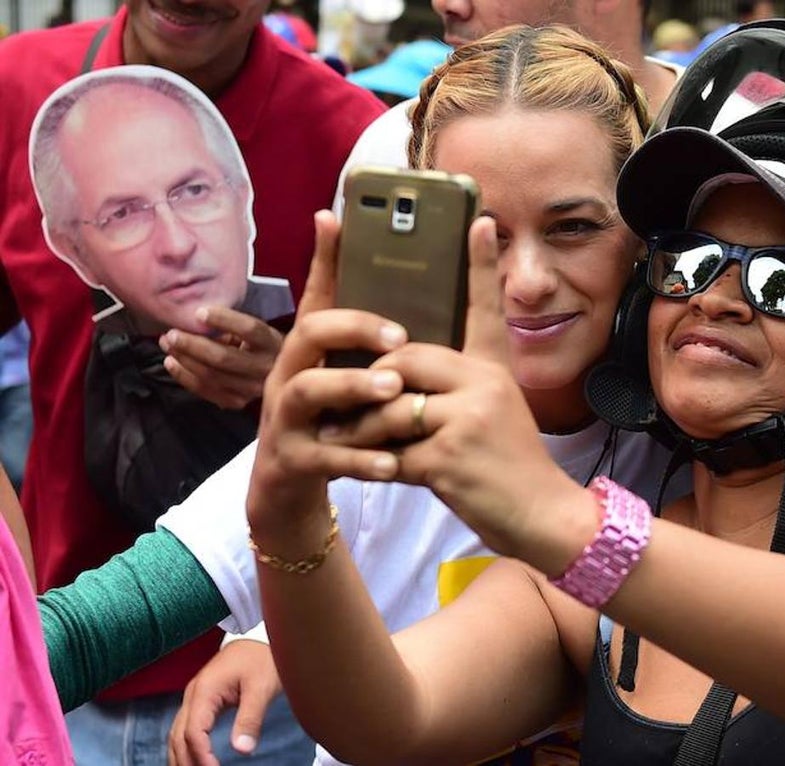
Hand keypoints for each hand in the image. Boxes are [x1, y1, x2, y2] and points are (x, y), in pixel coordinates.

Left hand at [159, 308, 282, 409]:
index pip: (250, 330)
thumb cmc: (259, 345)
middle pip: (224, 357)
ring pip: (212, 376)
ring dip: (184, 360)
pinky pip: (206, 391)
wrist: (279, 374)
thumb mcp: (254, 331)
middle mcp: (266, 368)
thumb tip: (195, 318)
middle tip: (171, 334)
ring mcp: (252, 389)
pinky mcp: (239, 401)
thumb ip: (232, 325)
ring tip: (168, 345)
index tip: (198, 313)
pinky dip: (185, 377)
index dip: (224, 320)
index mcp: (272, 343)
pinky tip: (172, 364)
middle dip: (192, 345)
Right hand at [167, 640, 281, 765]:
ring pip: (176, 733)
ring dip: (181, 756)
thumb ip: (250, 718)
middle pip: (178, 736)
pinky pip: (185, 727)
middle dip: (187, 760)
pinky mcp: (200, 699)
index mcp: (204, 691)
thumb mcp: (261, 688)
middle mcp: (193, 694)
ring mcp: (194, 696)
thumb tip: (242, 749)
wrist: (259, 637)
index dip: (201, 755)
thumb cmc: (262, 659)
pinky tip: (190, 759)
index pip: (193, 732)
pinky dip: (184, 746)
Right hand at [247, 210, 409, 528]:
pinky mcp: (292, 460)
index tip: (337, 221)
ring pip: (309, 390)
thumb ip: (358, 335)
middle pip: (308, 333)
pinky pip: (325, 456)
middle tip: (399, 337)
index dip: (324, 259)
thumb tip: (382, 280)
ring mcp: (285, 418)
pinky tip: (393, 462)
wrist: (285, 491)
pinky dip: (359, 459)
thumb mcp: (338, 374)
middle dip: (351, 327)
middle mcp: (288, 375)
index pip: (315, 296)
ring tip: (394, 388)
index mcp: (306, 351)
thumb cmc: (326, 422)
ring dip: (352, 386)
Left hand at [309, 218, 596, 570]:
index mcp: (495, 368)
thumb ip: (458, 387)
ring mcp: (467, 420)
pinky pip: (389, 450)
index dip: (480, 265)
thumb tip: (401, 371)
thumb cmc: (511, 465)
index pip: (486, 307)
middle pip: (405, 357)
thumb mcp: (498, 411)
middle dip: (370, 380)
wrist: (543, 516)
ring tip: (346, 439)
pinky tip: (370, 472)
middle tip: (350, 400)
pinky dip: (372, 463)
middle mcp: (484, 384)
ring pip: (388, 405)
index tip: (478, 220)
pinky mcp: (447, 458)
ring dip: (361, 428)